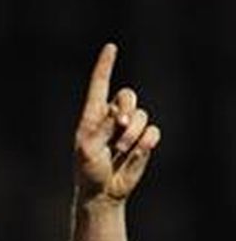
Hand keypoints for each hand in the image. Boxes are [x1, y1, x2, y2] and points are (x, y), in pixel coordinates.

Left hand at [74, 43, 160, 202]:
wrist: (102, 192)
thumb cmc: (88, 170)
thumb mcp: (88, 149)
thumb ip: (102, 128)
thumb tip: (120, 113)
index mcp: (93, 115)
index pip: (100, 85)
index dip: (105, 66)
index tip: (111, 47)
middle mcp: (112, 117)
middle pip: (128, 95)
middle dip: (127, 108)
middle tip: (120, 126)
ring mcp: (130, 128)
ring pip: (141, 115)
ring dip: (132, 133)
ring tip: (121, 150)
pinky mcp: (144, 140)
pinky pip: (153, 131)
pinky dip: (145, 142)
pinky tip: (134, 153)